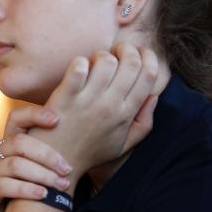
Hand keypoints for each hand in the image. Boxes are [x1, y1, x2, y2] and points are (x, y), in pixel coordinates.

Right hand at [0, 105, 72, 211]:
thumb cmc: (22, 201)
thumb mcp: (38, 177)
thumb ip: (52, 162)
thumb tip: (87, 148)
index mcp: (10, 145)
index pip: (17, 118)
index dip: (35, 114)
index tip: (57, 120)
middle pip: (19, 142)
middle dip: (47, 154)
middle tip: (68, 169)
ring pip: (15, 164)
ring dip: (42, 174)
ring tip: (61, 186)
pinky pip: (4, 185)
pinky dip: (26, 189)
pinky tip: (42, 195)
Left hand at [32, 43, 158, 177]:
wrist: (57, 162)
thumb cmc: (91, 152)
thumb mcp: (124, 144)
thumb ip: (144, 122)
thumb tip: (154, 96)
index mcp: (126, 114)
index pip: (149, 76)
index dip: (148, 57)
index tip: (140, 52)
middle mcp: (110, 106)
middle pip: (131, 63)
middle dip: (127, 49)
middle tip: (118, 51)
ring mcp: (87, 101)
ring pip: (105, 61)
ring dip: (102, 55)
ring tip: (95, 62)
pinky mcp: (65, 98)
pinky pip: (77, 68)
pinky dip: (79, 62)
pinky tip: (78, 69)